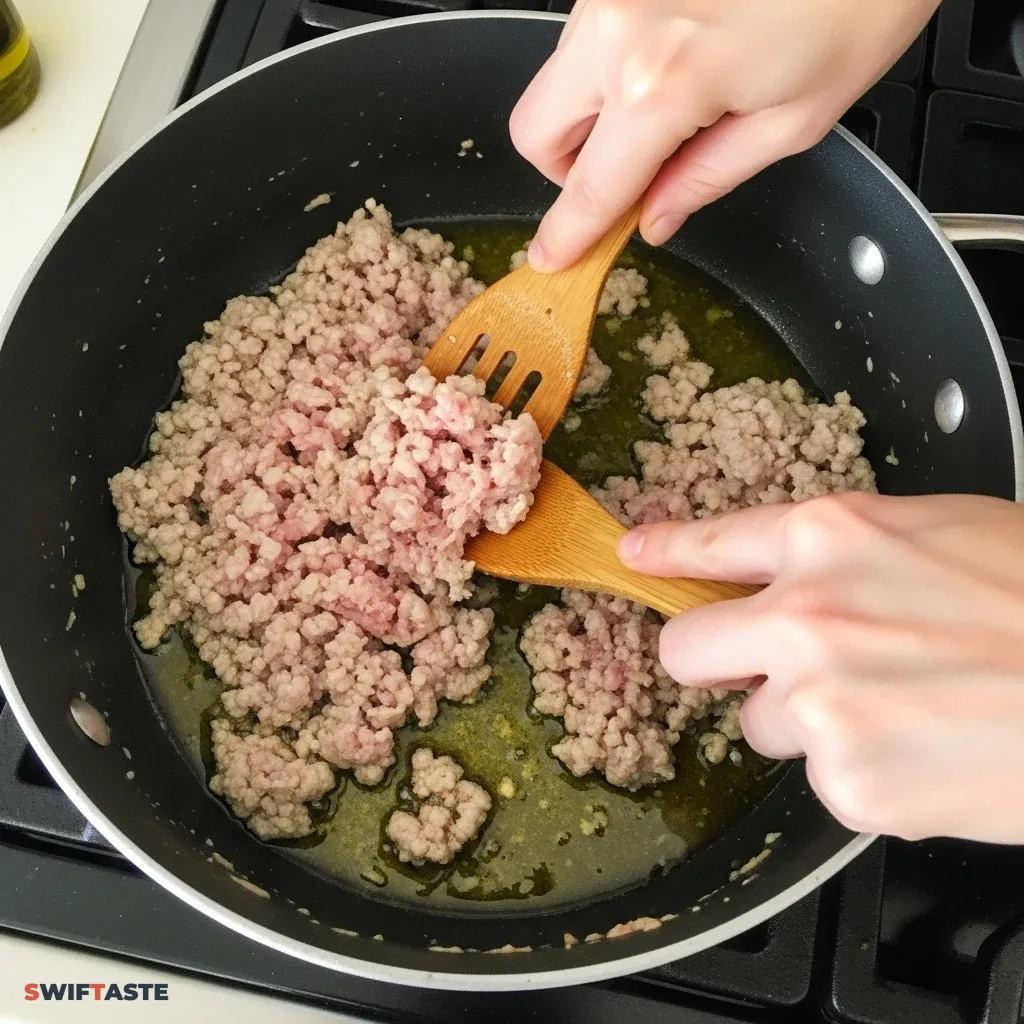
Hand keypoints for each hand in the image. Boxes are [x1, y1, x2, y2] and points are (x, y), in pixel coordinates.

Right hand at [511, 0, 939, 270]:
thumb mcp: (795, 120)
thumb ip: (708, 176)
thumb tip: (657, 214)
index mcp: (662, 83)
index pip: (590, 187)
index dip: (568, 233)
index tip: (553, 257)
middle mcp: (618, 26)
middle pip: (536, 129)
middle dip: (568, 168)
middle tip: (624, 176)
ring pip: (557, 76)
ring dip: (592, 110)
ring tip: (670, 106)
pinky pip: (589, 33)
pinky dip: (614, 64)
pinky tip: (674, 59)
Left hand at [616, 492, 1023, 843]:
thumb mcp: (938, 534)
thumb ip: (843, 550)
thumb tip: (781, 566)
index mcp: (830, 539)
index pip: (709, 543)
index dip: (663, 552)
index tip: (632, 556)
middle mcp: (807, 616)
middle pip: (686, 650)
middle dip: (718, 662)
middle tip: (774, 667)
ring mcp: (819, 704)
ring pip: (757, 724)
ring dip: (805, 721)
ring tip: (896, 707)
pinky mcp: (846, 784)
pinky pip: (818, 779)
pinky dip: (859, 772)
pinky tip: (922, 749)